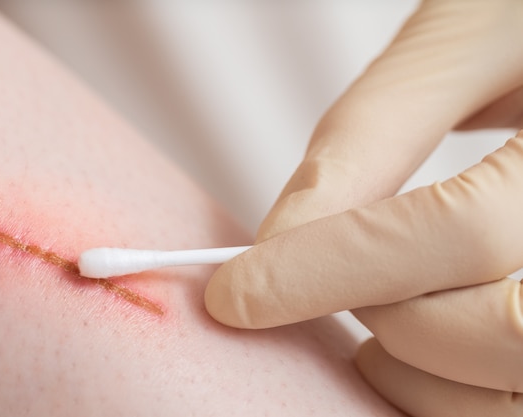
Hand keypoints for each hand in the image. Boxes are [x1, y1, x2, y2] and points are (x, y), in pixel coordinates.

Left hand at [205, 0, 522, 414]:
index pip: (459, 233)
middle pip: (499, 329)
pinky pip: (510, 392)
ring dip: (415, 367)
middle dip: (384, 316)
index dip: (328, 269)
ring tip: (374, 305)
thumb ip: (373, 137)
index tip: (235, 291)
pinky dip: (446, 387)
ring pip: (509, 387)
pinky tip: (415, 333)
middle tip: (324, 278)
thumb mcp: (460, 46)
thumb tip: (280, 234)